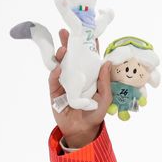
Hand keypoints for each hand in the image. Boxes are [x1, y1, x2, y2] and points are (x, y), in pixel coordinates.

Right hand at [49, 28, 110, 147]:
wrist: (81, 129)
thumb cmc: (95, 112)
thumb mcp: (105, 98)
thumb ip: (105, 81)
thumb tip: (107, 62)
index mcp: (90, 75)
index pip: (89, 58)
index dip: (88, 45)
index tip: (88, 32)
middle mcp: (77, 75)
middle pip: (72, 56)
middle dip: (68, 44)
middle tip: (65, 32)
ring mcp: (64, 81)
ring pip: (60, 64)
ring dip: (60, 56)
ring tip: (63, 49)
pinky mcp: (54, 90)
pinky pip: (54, 79)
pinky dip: (56, 73)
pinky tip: (58, 67)